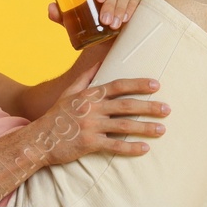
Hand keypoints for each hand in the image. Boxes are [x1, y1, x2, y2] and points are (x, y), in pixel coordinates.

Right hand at [28, 73, 169, 166]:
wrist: (38, 139)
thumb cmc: (56, 116)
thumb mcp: (68, 93)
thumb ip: (85, 77)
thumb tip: (99, 59)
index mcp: (89, 95)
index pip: (118, 86)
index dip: (138, 84)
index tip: (156, 85)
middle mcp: (92, 108)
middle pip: (126, 105)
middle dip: (149, 107)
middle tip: (167, 109)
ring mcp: (90, 126)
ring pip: (124, 126)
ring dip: (145, 127)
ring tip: (162, 130)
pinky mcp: (88, 143)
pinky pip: (114, 146)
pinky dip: (131, 147)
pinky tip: (145, 148)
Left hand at [46, 0, 149, 29]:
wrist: (112, 42)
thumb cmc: (94, 27)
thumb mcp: (78, 22)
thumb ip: (64, 16)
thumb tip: (51, 8)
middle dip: (111, 2)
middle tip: (105, 20)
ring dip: (121, 7)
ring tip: (114, 25)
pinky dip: (134, 7)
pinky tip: (127, 18)